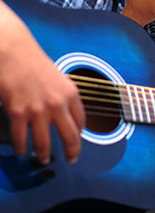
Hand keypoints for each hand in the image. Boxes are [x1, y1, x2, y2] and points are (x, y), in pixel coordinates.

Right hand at [0, 2, 84, 163]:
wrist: (14, 53)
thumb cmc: (35, 63)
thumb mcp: (59, 78)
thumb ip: (64, 97)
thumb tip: (67, 116)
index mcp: (71, 94)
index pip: (81, 121)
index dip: (80, 134)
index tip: (78, 139)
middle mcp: (58, 104)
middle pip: (70, 137)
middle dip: (72, 152)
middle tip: (71, 159)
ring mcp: (38, 111)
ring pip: (44, 144)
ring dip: (44, 155)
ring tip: (43, 159)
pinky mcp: (18, 114)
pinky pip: (22, 139)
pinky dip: (22, 148)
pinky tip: (22, 151)